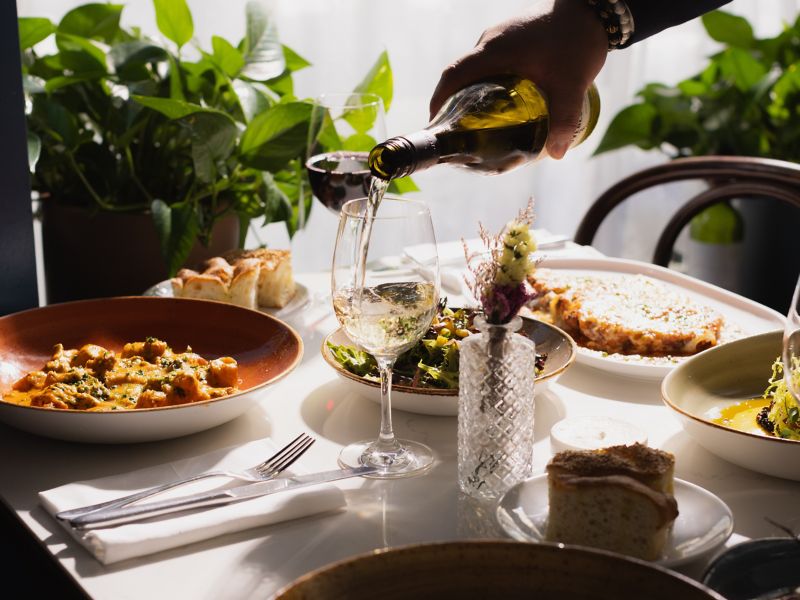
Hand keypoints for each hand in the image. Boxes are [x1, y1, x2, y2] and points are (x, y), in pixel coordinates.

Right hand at [430, 0, 607, 158]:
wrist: (593, 8)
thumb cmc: (577, 39)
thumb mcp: (571, 84)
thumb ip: (564, 119)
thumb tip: (557, 153)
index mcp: (493, 51)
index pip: (452, 76)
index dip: (439, 102)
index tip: (437, 126)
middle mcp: (489, 43)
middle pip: (459, 77)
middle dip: (453, 106)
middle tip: (459, 135)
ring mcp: (499, 39)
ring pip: (474, 71)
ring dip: (471, 96)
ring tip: (478, 125)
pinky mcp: (511, 40)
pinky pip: (488, 65)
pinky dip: (486, 85)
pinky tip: (500, 104)